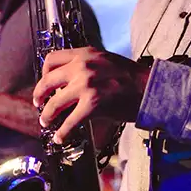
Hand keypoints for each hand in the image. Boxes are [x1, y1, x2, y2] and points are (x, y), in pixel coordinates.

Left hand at [32, 47, 150, 143]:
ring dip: (47, 114)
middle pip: (47, 80)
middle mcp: (82, 66)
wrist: (151, 88)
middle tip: (38, 103)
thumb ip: (86, 66)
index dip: (44, 73)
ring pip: (54, 102)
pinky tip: (61, 137)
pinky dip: (63, 131)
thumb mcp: (105, 61)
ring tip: (46, 121)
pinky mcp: (93, 103)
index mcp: (85, 53)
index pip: (52, 59)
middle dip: (39, 95)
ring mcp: (86, 84)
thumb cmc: (131, 77)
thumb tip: (67, 81)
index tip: (46, 83)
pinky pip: (70, 120)